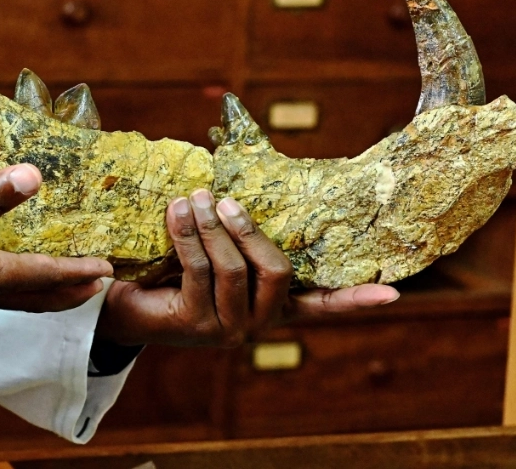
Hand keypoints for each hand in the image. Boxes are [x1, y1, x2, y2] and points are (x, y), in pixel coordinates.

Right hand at [0, 164, 111, 363]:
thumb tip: (33, 175)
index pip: (46, 274)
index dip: (79, 270)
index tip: (109, 271)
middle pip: (38, 296)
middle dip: (69, 292)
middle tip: (96, 288)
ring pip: (15, 296)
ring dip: (42, 290)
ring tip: (56, 282)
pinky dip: (8, 283)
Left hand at [95, 190, 398, 346]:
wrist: (121, 302)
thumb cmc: (171, 268)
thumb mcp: (212, 249)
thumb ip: (236, 232)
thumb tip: (240, 187)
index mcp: (269, 306)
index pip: (319, 306)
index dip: (354, 300)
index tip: (394, 293)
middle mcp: (255, 324)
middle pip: (275, 273)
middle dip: (249, 230)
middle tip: (224, 199)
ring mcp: (227, 329)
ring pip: (233, 269)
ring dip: (212, 226)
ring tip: (194, 197)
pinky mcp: (195, 325)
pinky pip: (199, 270)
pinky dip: (187, 233)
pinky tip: (176, 211)